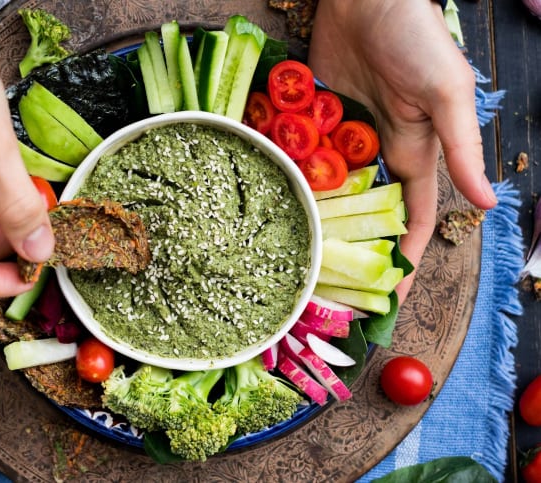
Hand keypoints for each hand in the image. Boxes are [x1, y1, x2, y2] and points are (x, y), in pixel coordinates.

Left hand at [308, 0, 497, 300]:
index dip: (408, 258)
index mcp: (413, 154)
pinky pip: (298, 154)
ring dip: (315, 215)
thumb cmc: (416, 40)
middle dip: (352, 245)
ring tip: (293, 251)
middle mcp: (376, 153)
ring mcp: (341, 138)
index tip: (393, 295)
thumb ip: (462, 148)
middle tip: (330, 281)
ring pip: (327, 189)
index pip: (414, 219)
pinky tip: (271, 198)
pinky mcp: (312, 119)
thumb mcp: (446, 94)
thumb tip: (486, 203)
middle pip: (364, 212)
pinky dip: (288, 172)